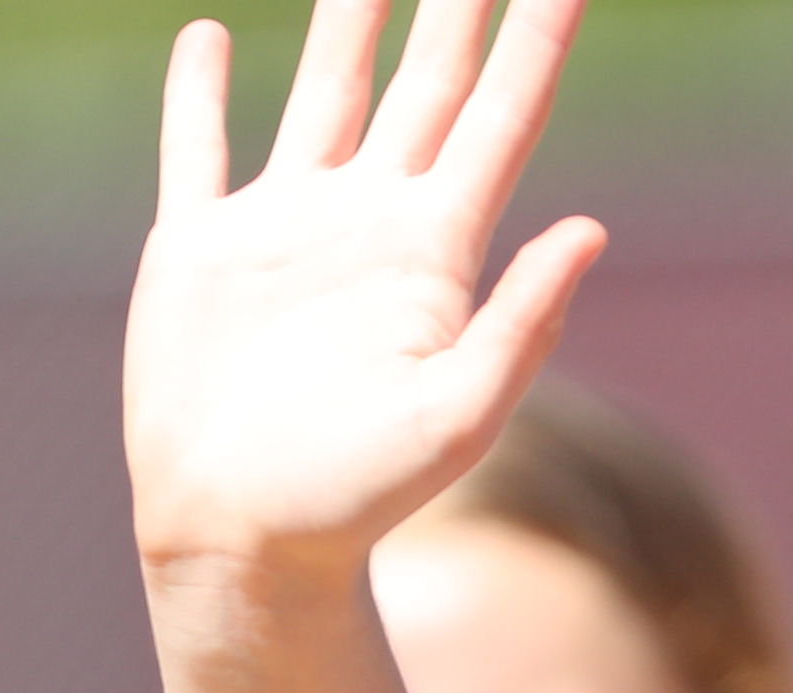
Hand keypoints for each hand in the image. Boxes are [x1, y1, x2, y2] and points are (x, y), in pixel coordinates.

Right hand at [125, 0, 604, 586]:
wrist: (245, 539)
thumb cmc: (358, 496)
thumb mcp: (461, 414)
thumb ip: (525, 322)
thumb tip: (593, 228)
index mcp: (435, 253)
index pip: (499, 120)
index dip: (533, 44)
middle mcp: (368, 224)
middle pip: (425, 87)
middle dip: (454, 9)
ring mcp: (284, 229)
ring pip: (325, 94)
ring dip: (346, 25)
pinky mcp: (200, 248)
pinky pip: (199, 148)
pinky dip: (199, 91)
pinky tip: (208, 37)